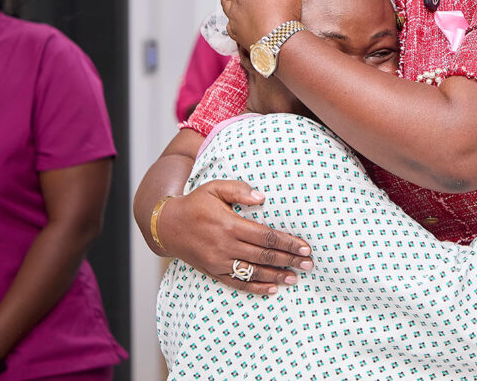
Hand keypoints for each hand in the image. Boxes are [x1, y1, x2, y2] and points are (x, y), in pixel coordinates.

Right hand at [158, 180, 313, 294]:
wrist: (167, 226)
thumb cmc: (195, 203)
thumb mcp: (215, 188)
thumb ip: (239, 190)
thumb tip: (262, 198)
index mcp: (229, 225)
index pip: (266, 236)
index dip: (287, 242)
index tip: (305, 246)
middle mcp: (225, 245)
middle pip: (264, 256)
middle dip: (289, 260)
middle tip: (309, 264)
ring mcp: (218, 261)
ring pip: (253, 272)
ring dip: (276, 276)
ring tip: (295, 278)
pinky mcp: (213, 271)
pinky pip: (237, 283)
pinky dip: (256, 287)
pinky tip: (272, 288)